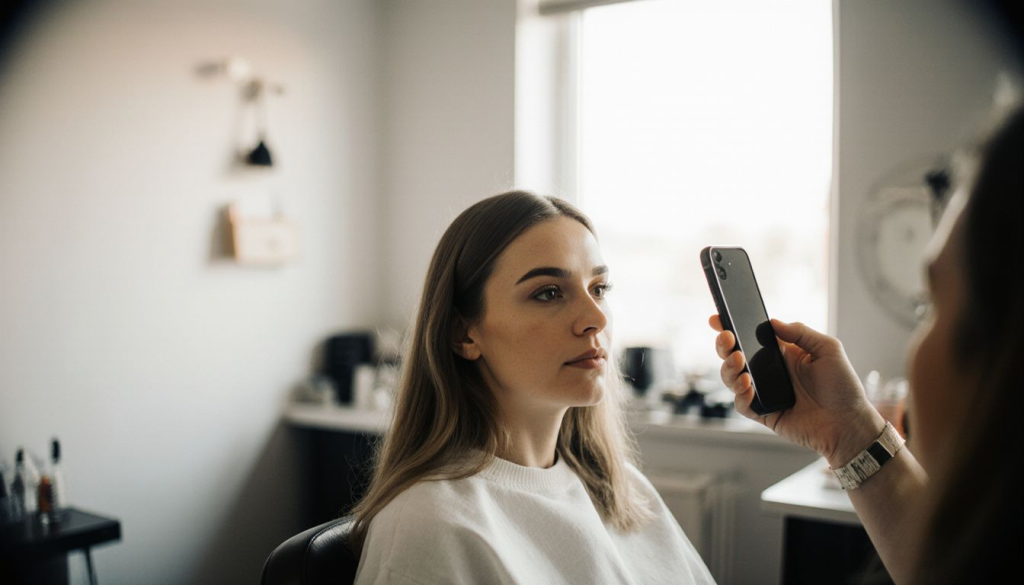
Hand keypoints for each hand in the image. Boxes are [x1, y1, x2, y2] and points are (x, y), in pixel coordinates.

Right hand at [709, 316, 884, 466]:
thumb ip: (800, 332)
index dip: (732, 327)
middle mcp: (770, 372)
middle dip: (723, 345)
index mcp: (783, 353)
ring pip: (732, 379)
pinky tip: (747, 386)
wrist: (849, 423)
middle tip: (727, 338)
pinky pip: (742, 404)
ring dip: (729, 368)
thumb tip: (774, 322)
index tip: (718, 318)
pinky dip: (739, 395)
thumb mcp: (828, 349)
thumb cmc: (843, 387)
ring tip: (739, 363)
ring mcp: (765, 393)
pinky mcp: (764, 413)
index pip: (751, 337)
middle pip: (734, 356)